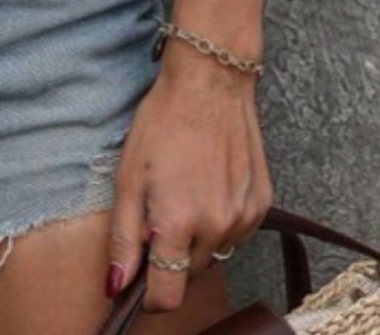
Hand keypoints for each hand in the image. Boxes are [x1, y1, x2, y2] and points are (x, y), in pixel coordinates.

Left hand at [105, 45, 272, 312]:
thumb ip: (124, 236)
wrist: (209, 83)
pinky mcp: (261, 204)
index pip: (168, 295)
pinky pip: (236, 232)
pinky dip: (220, 220)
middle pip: (189, 272)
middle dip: (170, 254)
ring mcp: (244, 218)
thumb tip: (117, 285)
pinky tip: (208, 184)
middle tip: (158, 211)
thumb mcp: (128, 176)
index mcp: (179, 223)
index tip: (141, 281)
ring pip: (214, 253)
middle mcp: (216, 228)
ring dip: (197, 237)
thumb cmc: (162, 123)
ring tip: (184, 190)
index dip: (151, 296)